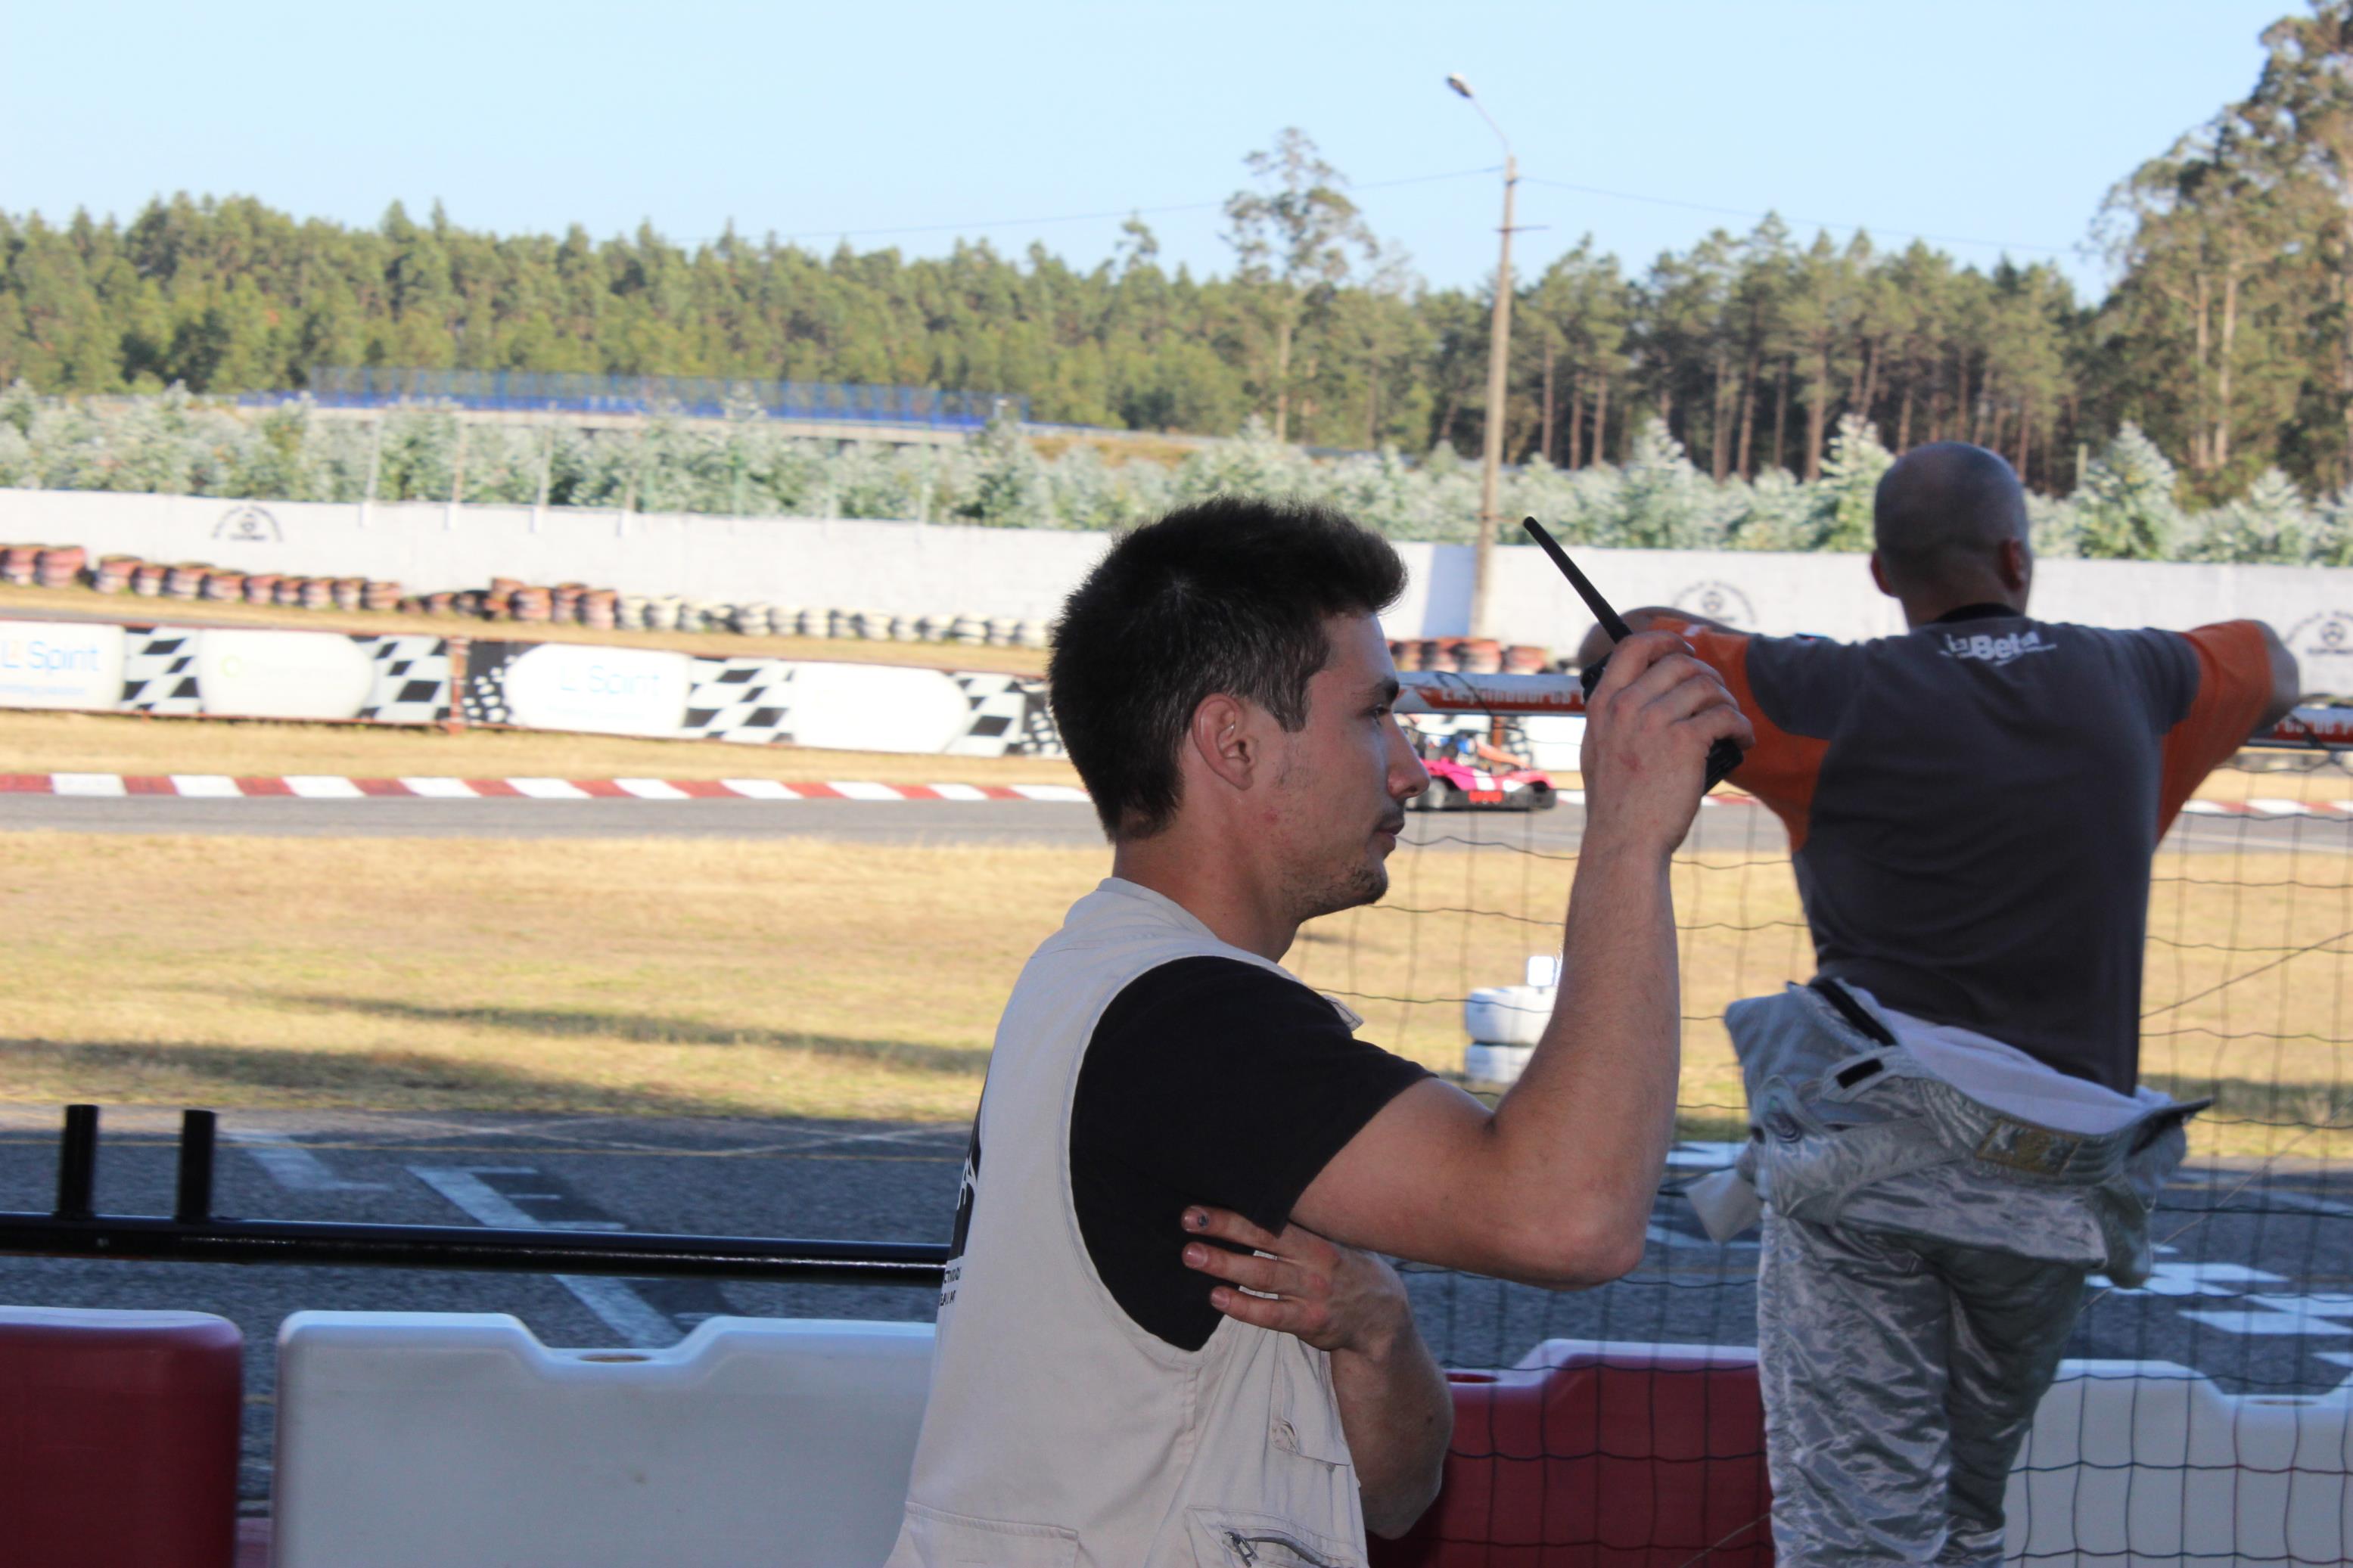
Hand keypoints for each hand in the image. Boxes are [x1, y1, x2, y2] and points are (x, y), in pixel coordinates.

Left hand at [1180, 1205, 1411, 1357]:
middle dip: (1225, 1228)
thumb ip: (1304, 1225)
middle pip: (1265, 1239)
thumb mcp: (1337, 1239)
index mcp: (1319, 1234)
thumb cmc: (1347, 1270)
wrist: (1382, 1319)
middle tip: (1189, 1221)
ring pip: (1263, 1275)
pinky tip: (1217, 1297)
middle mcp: (1315, 1259)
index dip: (1238, 1209)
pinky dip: (1243, 1306)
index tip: (1203, 1204)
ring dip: (1226, 1264)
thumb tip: (1259, 1199)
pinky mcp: (1309, 1321)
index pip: (1274, 1216)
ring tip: (1193, 1256)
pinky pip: (1271, 1314)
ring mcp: (1312, 1291)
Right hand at [1578, 628, 1751, 856]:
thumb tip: (1641, 693)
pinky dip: (1741, 726)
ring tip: (1732, 723)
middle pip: (1679, 663)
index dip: (1664, 639)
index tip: (1684, 649)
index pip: (1632, 645)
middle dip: (1707, 676)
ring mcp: (1654, 722)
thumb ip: (1614, 717)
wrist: (1624, 841)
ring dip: (1727, 701)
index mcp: (1603, 705)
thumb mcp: (1598, 749)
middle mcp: (1626, 707)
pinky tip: (1743, 739)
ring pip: (1707, 687)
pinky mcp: (1685, 742)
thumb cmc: (1616, 804)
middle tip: (1718, 698)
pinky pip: (1726, 716)